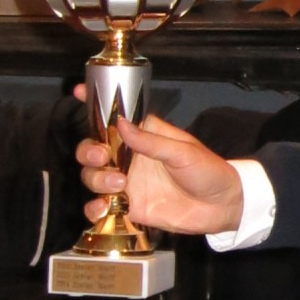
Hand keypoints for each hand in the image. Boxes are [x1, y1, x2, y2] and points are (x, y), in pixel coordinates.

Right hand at [74, 105, 244, 238]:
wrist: (221, 207)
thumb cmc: (208, 171)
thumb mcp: (183, 151)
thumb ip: (151, 141)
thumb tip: (121, 123)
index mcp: (143, 137)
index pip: (114, 118)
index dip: (93, 104)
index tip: (78, 91)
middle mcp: (129, 158)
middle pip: (92, 149)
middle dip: (88, 151)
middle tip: (101, 156)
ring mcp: (126, 183)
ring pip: (92, 177)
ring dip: (96, 179)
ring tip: (120, 185)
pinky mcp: (128, 207)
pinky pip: (100, 206)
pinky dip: (94, 208)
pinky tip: (103, 208)